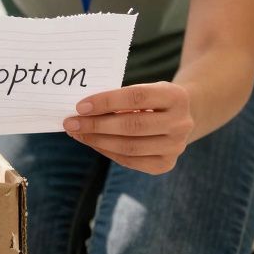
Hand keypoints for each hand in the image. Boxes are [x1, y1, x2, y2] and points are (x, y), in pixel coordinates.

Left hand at [63, 82, 193, 174]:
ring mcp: (176, 147)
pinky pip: (130, 161)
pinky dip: (107, 151)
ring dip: (97, 140)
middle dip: (96, 124)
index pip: (136, 97)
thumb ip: (120, 98)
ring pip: (129, 147)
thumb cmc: (153, 99)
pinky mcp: (166, 164)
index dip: (106, 102)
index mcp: (176, 97)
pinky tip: (92, 142)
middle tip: (71, 122)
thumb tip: (83, 111)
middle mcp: (181, 123)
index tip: (80, 106)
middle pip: (132, 125)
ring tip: (77, 133)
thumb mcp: (145, 90)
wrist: (182, 117)